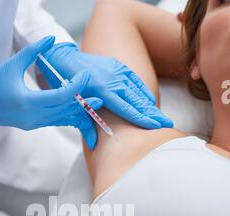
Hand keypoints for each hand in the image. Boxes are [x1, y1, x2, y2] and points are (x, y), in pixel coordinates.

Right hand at [0, 36, 102, 148]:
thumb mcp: (12, 65)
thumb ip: (34, 52)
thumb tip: (51, 39)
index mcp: (28, 102)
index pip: (60, 97)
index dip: (76, 87)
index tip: (85, 76)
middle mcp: (33, 116)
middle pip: (65, 111)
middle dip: (83, 104)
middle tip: (100, 98)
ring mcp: (33, 123)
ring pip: (62, 120)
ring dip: (78, 113)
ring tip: (94, 107)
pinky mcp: (33, 125)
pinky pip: (55, 121)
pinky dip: (67, 116)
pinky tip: (78, 112)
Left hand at [38, 43, 173, 128]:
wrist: (63, 57)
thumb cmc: (65, 84)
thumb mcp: (71, 104)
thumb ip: (84, 124)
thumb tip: (93, 145)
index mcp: (102, 89)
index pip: (127, 108)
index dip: (142, 119)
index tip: (155, 127)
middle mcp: (113, 79)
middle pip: (138, 100)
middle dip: (152, 114)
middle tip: (167, 125)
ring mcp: (117, 70)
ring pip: (138, 91)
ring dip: (150, 106)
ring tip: (161, 118)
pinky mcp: (118, 66)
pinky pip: (135, 82)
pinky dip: (143, 93)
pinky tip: (150, 103)